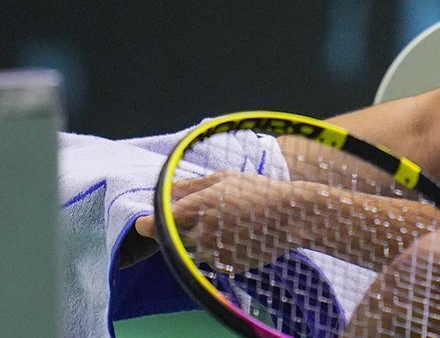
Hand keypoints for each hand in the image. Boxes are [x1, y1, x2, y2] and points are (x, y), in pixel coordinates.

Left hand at [138, 171, 312, 273]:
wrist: (292, 215)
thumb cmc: (259, 189)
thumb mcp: (225, 177)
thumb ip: (190, 186)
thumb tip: (165, 191)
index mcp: (198, 208)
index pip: (156, 223)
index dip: (145, 224)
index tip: (142, 222)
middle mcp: (202, 233)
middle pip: (171, 240)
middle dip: (174, 231)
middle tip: (191, 219)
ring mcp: (216, 253)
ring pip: (190, 253)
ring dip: (194, 242)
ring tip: (220, 225)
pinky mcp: (229, 267)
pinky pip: (212, 262)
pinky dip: (215, 251)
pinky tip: (234, 236)